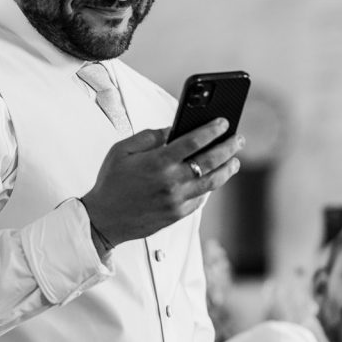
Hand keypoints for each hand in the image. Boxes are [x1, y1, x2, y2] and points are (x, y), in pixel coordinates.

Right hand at [81, 118, 242, 245]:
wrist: (103, 220)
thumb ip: (149, 137)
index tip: (224, 122)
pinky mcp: (177, 214)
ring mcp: (176, 200)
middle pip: (210, 161)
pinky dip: (211, 187)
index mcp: (157, 162)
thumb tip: (172, 130)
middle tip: (238, 139)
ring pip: (212, 183)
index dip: (212, 130)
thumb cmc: (111, 182)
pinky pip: (201, 199)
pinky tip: (215, 179)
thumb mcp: (122, 150)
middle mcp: (171, 181)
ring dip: (227, 169)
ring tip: (235, 160)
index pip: (193, 141)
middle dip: (228, 148)